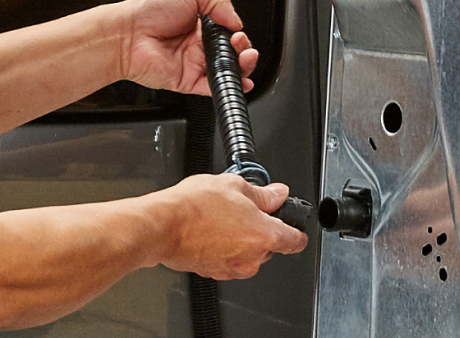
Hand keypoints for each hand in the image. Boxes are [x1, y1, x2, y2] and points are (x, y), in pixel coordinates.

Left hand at [115, 0, 258, 95]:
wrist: (127, 33)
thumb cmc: (148, 11)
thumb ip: (218, 2)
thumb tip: (237, 20)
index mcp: (199, 24)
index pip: (228, 32)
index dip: (238, 34)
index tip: (237, 30)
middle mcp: (197, 45)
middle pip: (230, 53)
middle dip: (243, 50)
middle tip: (239, 43)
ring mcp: (193, 64)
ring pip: (225, 70)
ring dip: (241, 66)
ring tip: (244, 57)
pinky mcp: (187, 81)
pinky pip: (212, 88)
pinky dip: (228, 86)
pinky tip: (240, 80)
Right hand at [151, 174, 306, 279]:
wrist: (163, 225)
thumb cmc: (194, 207)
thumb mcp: (234, 186)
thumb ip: (263, 193)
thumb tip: (277, 194)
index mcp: (264, 235)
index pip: (296, 241)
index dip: (296, 230)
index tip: (292, 224)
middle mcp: (252, 257)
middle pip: (270, 246)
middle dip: (261, 229)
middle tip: (243, 210)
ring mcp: (233, 268)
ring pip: (248, 254)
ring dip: (241, 240)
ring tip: (221, 219)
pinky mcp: (215, 272)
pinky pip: (228, 261)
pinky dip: (224, 249)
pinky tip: (210, 231)